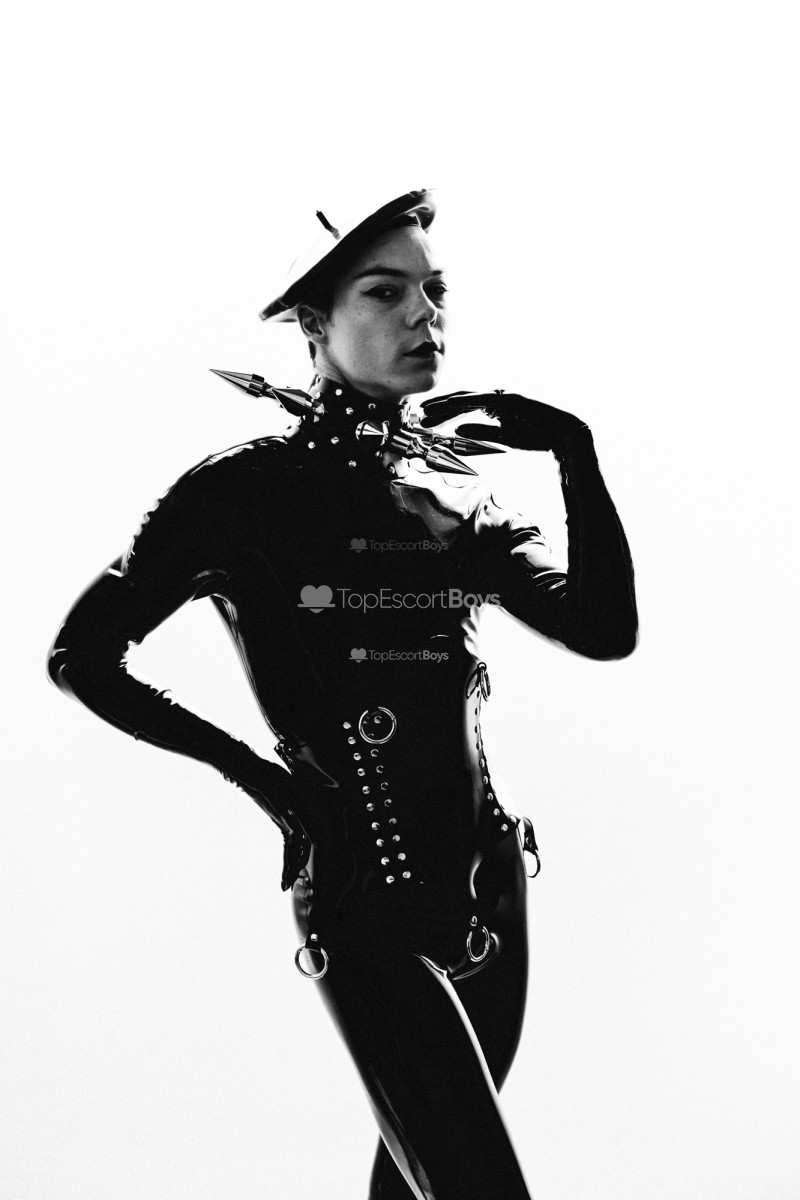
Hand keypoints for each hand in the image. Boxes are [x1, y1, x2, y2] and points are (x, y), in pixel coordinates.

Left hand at [419, 391, 590, 456]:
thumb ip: (481, 432)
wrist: (562, 434)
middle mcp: (496, 397)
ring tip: (428, 411)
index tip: (424, 420)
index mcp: (493, 406)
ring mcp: (503, 396)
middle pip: (460, 400)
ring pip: (468, 399)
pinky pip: (484, 401)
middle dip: (438, 407)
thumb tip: (458, 429)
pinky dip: (468, 404)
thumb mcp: (502, 438)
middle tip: (418, 415)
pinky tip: (453, 409)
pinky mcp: (510, 399)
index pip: (462, 407)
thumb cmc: (536, 435)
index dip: (442, 412)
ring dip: (447, 405)